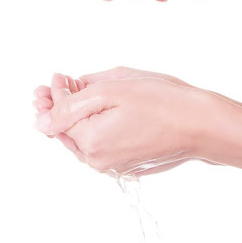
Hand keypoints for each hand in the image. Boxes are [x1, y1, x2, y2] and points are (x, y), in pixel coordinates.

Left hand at [33, 67, 214, 177]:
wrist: (201, 125)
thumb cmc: (160, 101)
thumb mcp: (110, 91)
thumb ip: (70, 105)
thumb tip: (40, 119)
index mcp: (90, 142)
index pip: (56, 117)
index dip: (53, 93)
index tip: (59, 75)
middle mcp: (98, 161)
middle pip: (66, 131)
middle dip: (60, 105)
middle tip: (59, 82)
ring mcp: (114, 167)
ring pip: (83, 138)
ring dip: (77, 115)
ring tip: (77, 92)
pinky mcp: (128, 166)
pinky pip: (102, 145)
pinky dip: (96, 126)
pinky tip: (101, 109)